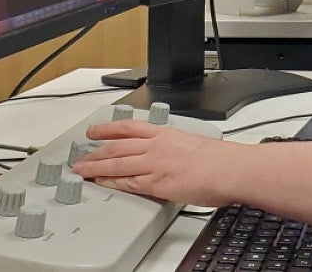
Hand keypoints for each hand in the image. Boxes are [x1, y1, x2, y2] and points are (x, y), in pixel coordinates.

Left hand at [72, 120, 236, 205]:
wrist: (230, 169)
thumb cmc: (220, 159)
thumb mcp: (193, 143)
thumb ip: (176, 149)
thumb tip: (171, 158)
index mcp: (166, 133)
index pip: (130, 127)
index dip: (108, 128)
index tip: (96, 130)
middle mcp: (157, 146)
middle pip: (118, 145)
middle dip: (96, 150)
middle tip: (81, 155)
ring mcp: (154, 164)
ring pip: (117, 162)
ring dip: (96, 166)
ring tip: (82, 169)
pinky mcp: (156, 182)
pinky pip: (127, 182)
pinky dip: (111, 181)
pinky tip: (101, 182)